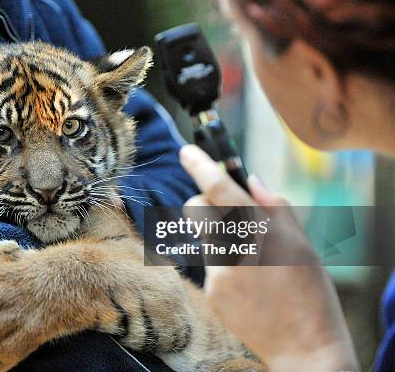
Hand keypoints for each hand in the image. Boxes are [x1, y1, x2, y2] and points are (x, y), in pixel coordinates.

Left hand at [179, 144, 358, 371]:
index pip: (220, 188)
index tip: (187, 151)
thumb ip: (275, 207)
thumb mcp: (303, 243)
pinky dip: (226, 270)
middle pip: (195, 209)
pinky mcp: (212, 293)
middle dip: (202, 203)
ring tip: (253, 267)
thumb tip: (251, 181)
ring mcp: (219, 272)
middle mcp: (235, 247)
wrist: (304, 346)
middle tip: (222, 214)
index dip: (200, 165)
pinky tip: (248, 289)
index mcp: (262, 230)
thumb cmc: (309, 291)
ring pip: (206, 239)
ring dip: (221, 242)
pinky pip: (211, 268)